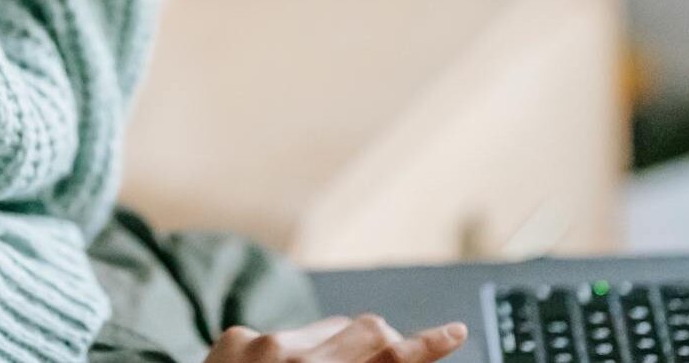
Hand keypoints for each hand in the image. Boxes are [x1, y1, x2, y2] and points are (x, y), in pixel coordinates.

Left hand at [201, 313, 467, 361]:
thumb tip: (392, 358)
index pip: (389, 358)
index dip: (428, 345)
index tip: (454, 331)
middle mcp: (293, 361)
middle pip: (367, 329)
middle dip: (385, 341)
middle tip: (391, 357)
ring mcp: (260, 344)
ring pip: (326, 329)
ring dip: (334, 351)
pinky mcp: (234, 336)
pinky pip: (283, 335)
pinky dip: (289, 355)